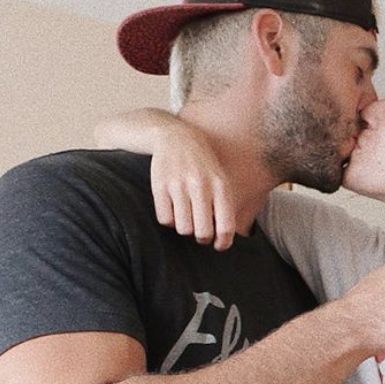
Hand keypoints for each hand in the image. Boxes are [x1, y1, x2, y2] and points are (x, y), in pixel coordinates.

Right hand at [149, 121, 238, 250]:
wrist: (176, 137)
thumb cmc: (203, 165)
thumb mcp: (221, 179)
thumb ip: (224, 205)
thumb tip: (224, 238)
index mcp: (220, 186)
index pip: (225, 226)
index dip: (223, 243)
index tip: (219, 246)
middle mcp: (200, 186)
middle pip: (202, 232)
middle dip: (202, 238)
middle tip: (201, 234)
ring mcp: (178, 185)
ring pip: (183, 228)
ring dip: (185, 229)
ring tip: (187, 219)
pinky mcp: (159, 185)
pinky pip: (165, 219)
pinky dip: (169, 221)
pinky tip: (173, 211)